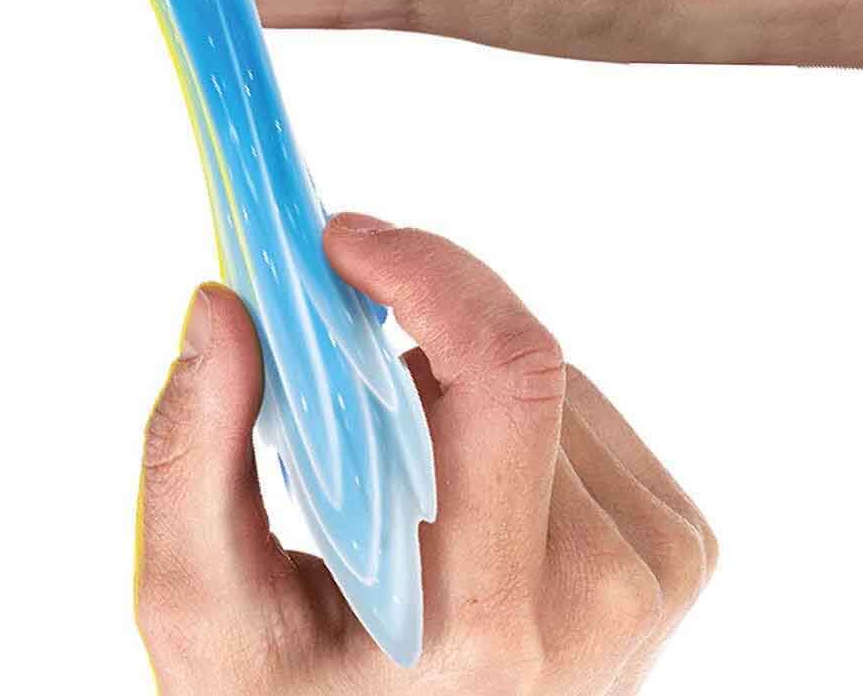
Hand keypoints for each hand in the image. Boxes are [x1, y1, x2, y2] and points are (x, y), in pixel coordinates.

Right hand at [135, 217, 715, 693]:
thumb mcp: (199, 605)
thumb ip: (191, 450)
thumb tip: (224, 304)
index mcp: (487, 619)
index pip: (507, 375)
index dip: (427, 271)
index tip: (339, 243)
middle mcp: (599, 602)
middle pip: (525, 361)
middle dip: (418, 313)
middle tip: (331, 332)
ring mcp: (651, 580)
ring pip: (553, 378)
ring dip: (457, 373)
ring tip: (391, 458)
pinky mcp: (671, 556)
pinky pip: (586, 411)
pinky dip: (506, 409)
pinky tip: (457, 476)